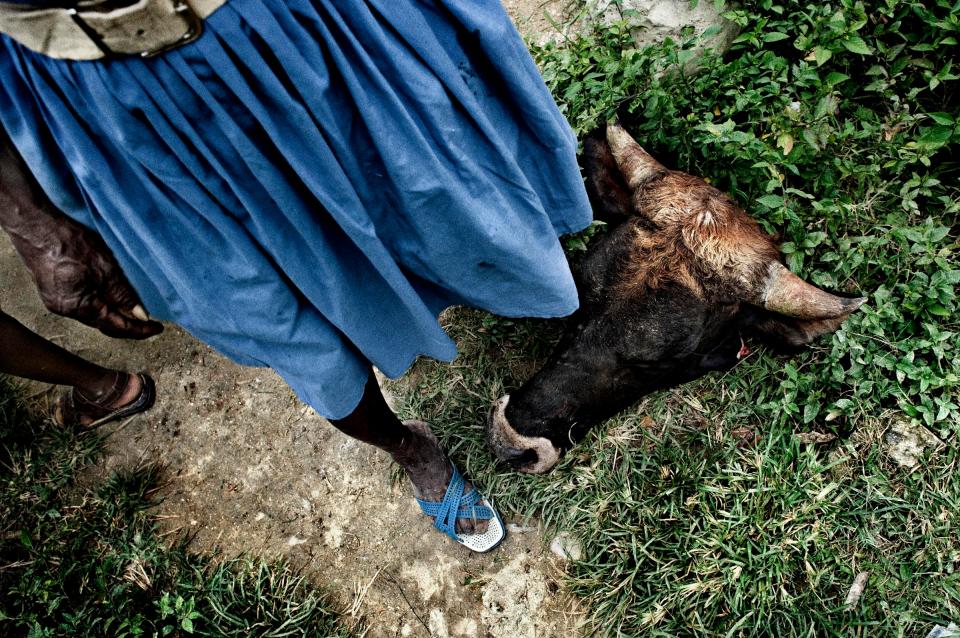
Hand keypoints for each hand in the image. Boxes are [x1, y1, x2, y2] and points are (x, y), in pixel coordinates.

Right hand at [28, 222, 164, 338]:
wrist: (35, 228)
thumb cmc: (68, 244)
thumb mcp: (105, 268)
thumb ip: (122, 294)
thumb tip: (140, 315)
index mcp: (79, 307)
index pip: (116, 327)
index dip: (139, 329)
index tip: (157, 328)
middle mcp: (65, 310)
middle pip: (103, 324)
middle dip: (127, 324)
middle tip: (148, 321)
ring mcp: (57, 302)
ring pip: (93, 315)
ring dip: (113, 314)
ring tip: (133, 309)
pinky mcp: (53, 292)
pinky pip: (82, 305)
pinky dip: (99, 304)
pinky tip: (109, 297)